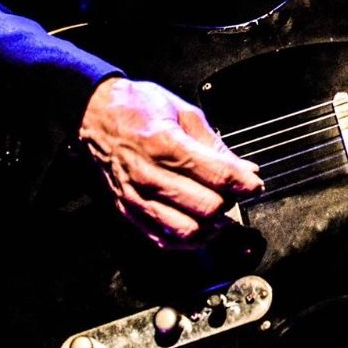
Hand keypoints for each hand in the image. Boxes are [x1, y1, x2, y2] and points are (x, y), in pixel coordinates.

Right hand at [79, 77, 263, 248]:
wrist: (93, 115)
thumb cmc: (137, 108)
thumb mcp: (182, 112)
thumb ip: (215, 144)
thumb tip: (245, 169)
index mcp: (165, 144)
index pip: (217, 175)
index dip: (244, 183)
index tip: (253, 184)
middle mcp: (149, 174)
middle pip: (206, 207)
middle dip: (228, 202)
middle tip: (232, 193)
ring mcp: (136, 197)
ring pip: (186, 231)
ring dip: (210, 226)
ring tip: (217, 212)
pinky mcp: (127, 211)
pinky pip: (162, 239)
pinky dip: (186, 239)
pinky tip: (197, 226)